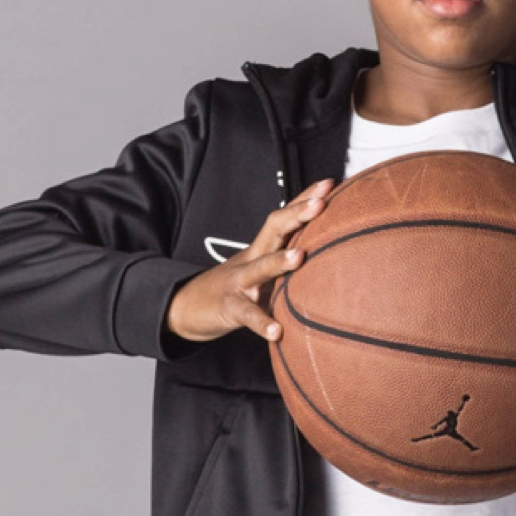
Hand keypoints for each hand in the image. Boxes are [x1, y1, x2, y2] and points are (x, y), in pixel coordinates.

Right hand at [164, 180, 334, 344]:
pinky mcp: (229, 308)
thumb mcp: (261, 272)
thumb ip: (286, 265)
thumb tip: (324, 260)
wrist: (185, 306)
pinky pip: (247, 314)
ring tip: (300, 256)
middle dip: (297, 214)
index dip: (304, 199)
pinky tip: (277, 331)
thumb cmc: (234, 289)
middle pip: (273, 230)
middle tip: (320, 203)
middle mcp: (251, 259)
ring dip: (279, 261)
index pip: (284, 218)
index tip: (329, 183)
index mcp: (262, 249)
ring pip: (259, 268)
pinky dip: (261, 322)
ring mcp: (239, 283)